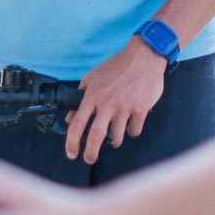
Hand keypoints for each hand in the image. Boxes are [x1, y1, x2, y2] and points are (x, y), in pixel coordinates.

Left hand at [64, 37, 166, 162]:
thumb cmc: (117, 66)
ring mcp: (124, 107)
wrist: (143, 56)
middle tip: (89, 159)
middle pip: (96, 136)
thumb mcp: (93, 77)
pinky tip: (131, 124)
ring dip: (115, 140)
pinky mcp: (140, 109)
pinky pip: (134, 130)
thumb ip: (80, 97)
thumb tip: (70, 119)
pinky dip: (132, 131)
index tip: (72, 153)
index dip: (72, 142)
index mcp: (93, 96)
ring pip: (117, 137)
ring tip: (116, 136)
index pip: (78, 124)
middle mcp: (107, 103)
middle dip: (90, 153)